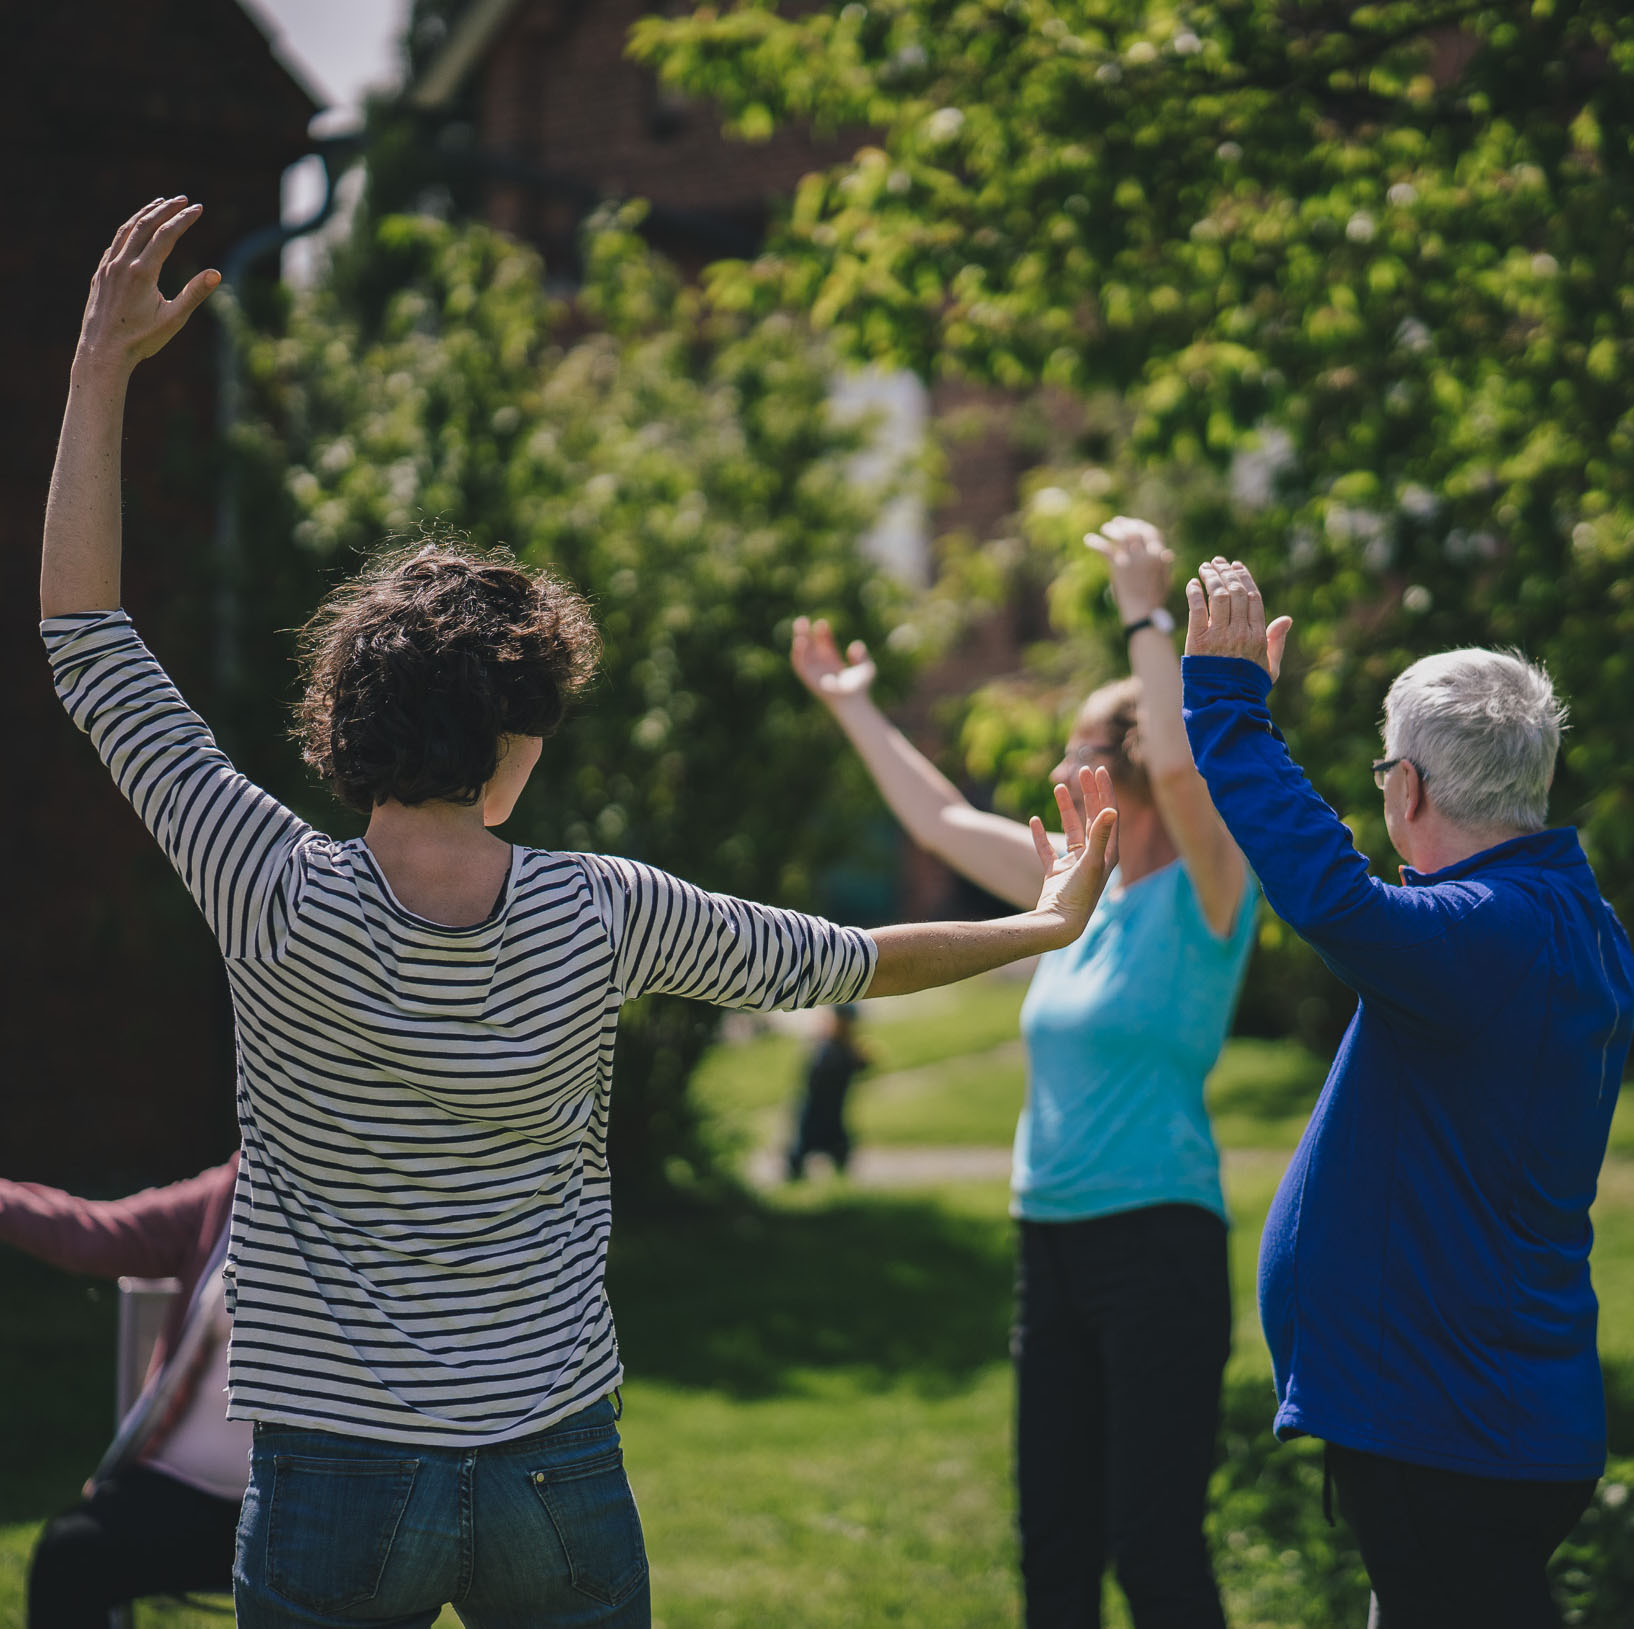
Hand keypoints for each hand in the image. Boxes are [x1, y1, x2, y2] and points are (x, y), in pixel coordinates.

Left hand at [75, 198, 219, 376]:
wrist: (102, 351)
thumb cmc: (141, 340)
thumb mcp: (173, 319)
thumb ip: (194, 294)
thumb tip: (216, 273)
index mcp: (143, 273)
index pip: (166, 236)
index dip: (183, 219)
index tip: (198, 208)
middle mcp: (123, 264)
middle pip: (145, 225)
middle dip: (166, 209)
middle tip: (183, 199)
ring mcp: (108, 267)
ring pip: (127, 230)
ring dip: (145, 214)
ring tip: (159, 204)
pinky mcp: (100, 274)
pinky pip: (115, 243)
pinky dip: (129, 229)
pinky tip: (136, 229)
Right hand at [791, 616, 876, 708]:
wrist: (854, 702)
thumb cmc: (861, 688)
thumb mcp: (867, 668)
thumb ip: (863, 656)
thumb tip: (855, 645)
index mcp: (833, 662)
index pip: (825, 643)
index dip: (823, 633)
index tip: (822, 623)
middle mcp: (822, 666)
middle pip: (811, 646)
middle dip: (806, 633)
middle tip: (802, 620)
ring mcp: (816, 672)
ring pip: (803, 653)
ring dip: (800, 640)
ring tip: (800, 628)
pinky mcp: (810, 679)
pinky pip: (800, 665)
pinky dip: (799, 653)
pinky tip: (800, 642)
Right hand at [1027, 765, 1118, 945]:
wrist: (1059, 925)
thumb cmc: (1080, 897)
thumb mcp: (1091, 863)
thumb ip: (1100, 835)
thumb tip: (1111, 809)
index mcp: (1107, 854)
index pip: (1108, 815)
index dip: (1104, 791)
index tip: (1099, 770)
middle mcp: (1093, 858)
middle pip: (1092, 818)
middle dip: (1088, 793)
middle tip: (1081, 770)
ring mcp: (1074, 867)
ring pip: (1070, 830)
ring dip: (1066, 808)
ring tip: (1060, 787)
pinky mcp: (1057, 875)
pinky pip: (1048, 849)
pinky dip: (1041, 835)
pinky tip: (1034, 820)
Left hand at [1086, 515, 1172, 620]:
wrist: (1142, 612)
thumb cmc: (1154, 599)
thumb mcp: (1164, 580)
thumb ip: (1164, 565)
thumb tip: (1168, 552)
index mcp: (1159, 556)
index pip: (1152, 532)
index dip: (1142, 526)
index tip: (1134, 524)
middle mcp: (1146, 554)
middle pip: (1135, 531)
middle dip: (1126, 524)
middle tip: (1117, 522)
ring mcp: (1132, 559)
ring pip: (1121, 536)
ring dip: (1112, 529)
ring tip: (1105, 528)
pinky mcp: (1118, 567)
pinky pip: (1105, 549)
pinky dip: (1095, 542)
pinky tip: (1088, 539)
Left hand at [1183, 557, 1293, 680]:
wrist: (1226, 705)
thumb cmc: (1249, 687)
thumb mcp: (1271, 666)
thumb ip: (1277, 642)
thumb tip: (1286, 619)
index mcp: (1259, 635)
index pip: (1252, 597)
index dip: (1244, 577)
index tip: (1236, 565)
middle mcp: (1241, 631)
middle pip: (1234, 592)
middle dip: (1226, 572)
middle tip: (1217, 562)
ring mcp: (1220, 635)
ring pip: (1217, 596)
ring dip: (1211, 577)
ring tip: (1204, 568)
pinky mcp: (1199, 641)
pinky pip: (1197, 609)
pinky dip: (1194, 593)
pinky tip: (1192, 584)